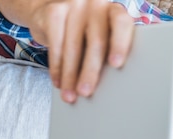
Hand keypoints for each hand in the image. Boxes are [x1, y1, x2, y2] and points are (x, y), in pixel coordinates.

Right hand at [0, 0, 134, 102]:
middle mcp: (96, 4)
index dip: (120, 44)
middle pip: (96, 41)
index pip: (121, 24)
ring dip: (70, 76)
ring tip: (70, 95)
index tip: (116, 64)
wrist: (51, 11)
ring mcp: (74, 5)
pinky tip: (58, 82)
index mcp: (114, 11)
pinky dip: (56, 68)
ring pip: (73, 47)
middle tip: (86, 92)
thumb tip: (110, 86)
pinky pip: (55, 44)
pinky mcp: (54, 11)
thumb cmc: (83, 31)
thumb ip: (107, 50)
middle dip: (90, 71)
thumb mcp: (99, 36)